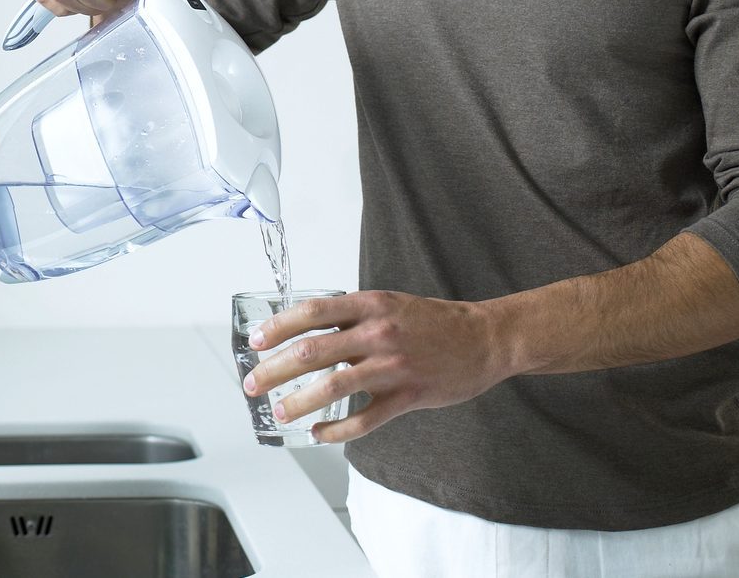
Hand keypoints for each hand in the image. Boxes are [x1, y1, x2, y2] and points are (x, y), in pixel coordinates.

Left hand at [242, 290, 516, 444]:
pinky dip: (337, 430)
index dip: (278, 327)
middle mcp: (378, 332)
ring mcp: (393, 365)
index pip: (312, 313)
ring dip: (299, 402)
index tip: (256, 342)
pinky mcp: (408, 395)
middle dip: (274, 370)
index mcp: (371, 305)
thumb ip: (353, 317)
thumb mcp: (390, 305)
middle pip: (312, 351)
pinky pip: (365, 419)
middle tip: (253, 384)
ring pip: (333, 386)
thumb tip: (309, 333)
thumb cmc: (433, 322)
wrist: (485, 338)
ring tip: (279, 412)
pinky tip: (320, 434)